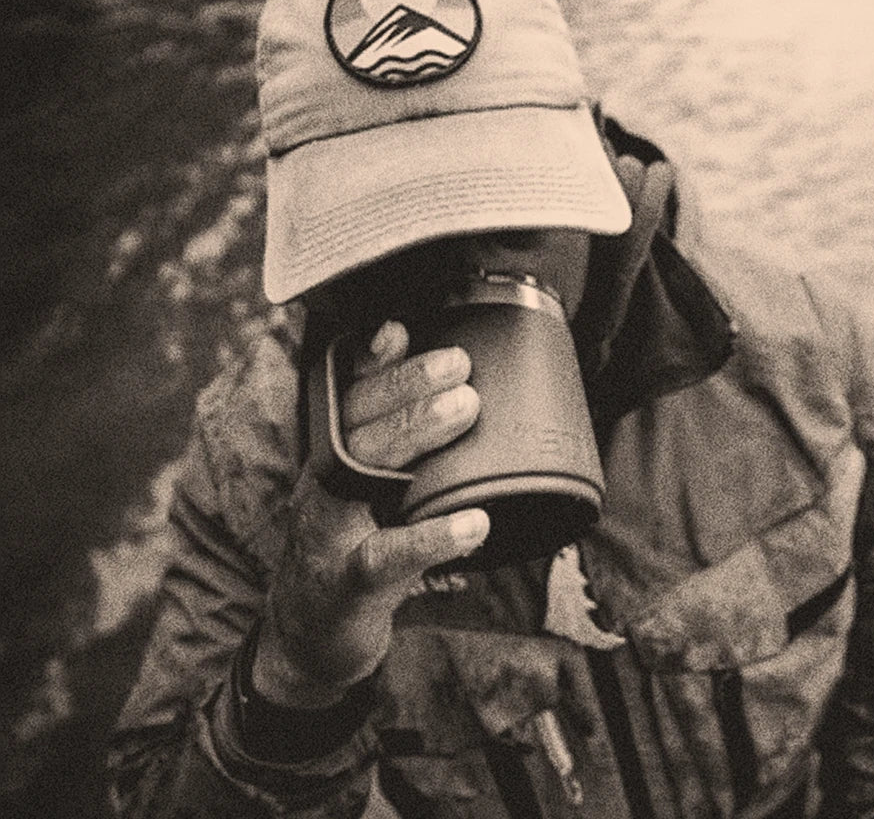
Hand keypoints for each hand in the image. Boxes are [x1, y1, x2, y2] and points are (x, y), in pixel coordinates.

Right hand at [253, 320, 486, 706]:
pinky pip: (388, 556)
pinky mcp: (348, 583)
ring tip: (465, 408)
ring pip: (365, 471)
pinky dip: (431, 538)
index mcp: (331, 458)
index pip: (347, 398)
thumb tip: (447, 399)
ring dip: (414, 433)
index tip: (402, 328)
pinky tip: (474, 523)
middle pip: (358, 422)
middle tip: (459, 363)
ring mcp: (330, 531)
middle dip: (407, 385)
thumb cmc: (351, 549)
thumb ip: (395, 449)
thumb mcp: (366, 494)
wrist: (308, 637)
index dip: (371, 362)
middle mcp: (323, 484)